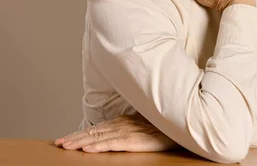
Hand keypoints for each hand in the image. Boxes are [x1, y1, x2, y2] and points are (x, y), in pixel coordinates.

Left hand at [54, 113, 178, 152]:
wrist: (184, 124)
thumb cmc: (167, 126)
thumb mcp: (146, 125)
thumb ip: (132, 127)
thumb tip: (120, 133)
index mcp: (126, 121)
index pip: (99, 127)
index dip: (82, 132)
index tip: (67, 138)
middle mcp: (125, 124)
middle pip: (95, 131)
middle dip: (76, 137)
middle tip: (58, 143)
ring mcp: (129, 131)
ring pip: (99, 136)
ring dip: (81, 141)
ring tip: (66, 146)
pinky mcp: (135, 140)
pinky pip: (112, 143)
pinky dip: (98, 145)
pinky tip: (86, 149)